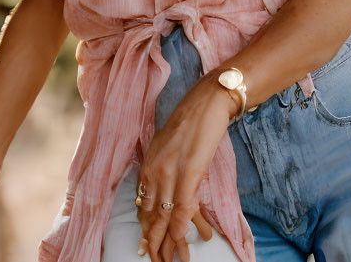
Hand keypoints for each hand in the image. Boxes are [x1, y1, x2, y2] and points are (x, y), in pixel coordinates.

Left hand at [136, 78, 233, 260]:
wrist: (206, 103)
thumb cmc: (190, 125)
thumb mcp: (168, 150)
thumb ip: (163, 173)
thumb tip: (165, 198)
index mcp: (148, 165)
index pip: (144, 206)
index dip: (147, 231)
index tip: (147, 250)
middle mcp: (155, 170)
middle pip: (153, 216)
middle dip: (155, 243)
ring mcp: (171, 172)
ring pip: (166, 216)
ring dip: (169, 243)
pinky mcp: (190, 171)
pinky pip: (183, 205)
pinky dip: (183, 226)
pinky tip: (183, 242)